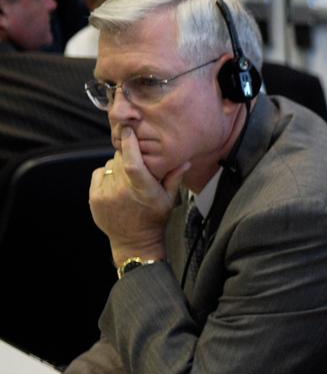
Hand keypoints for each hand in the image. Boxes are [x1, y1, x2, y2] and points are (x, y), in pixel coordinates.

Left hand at [90, 126, 186, 266]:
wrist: (134, 242)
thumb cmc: (154, 219)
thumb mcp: (169, 199)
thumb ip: (174, 177)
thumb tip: (184, 160)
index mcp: (143, 190)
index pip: (133, 162)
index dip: (129, 144)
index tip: (128, 131)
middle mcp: (123, 190)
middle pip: (121, 159)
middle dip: (128, 156)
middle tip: (136, 164)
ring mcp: (106, 194)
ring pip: (110, 165)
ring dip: (118, 167)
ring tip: (127, 179)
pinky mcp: (95, 197)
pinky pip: (99, 173)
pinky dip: (106, 174)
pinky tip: (115, 184)